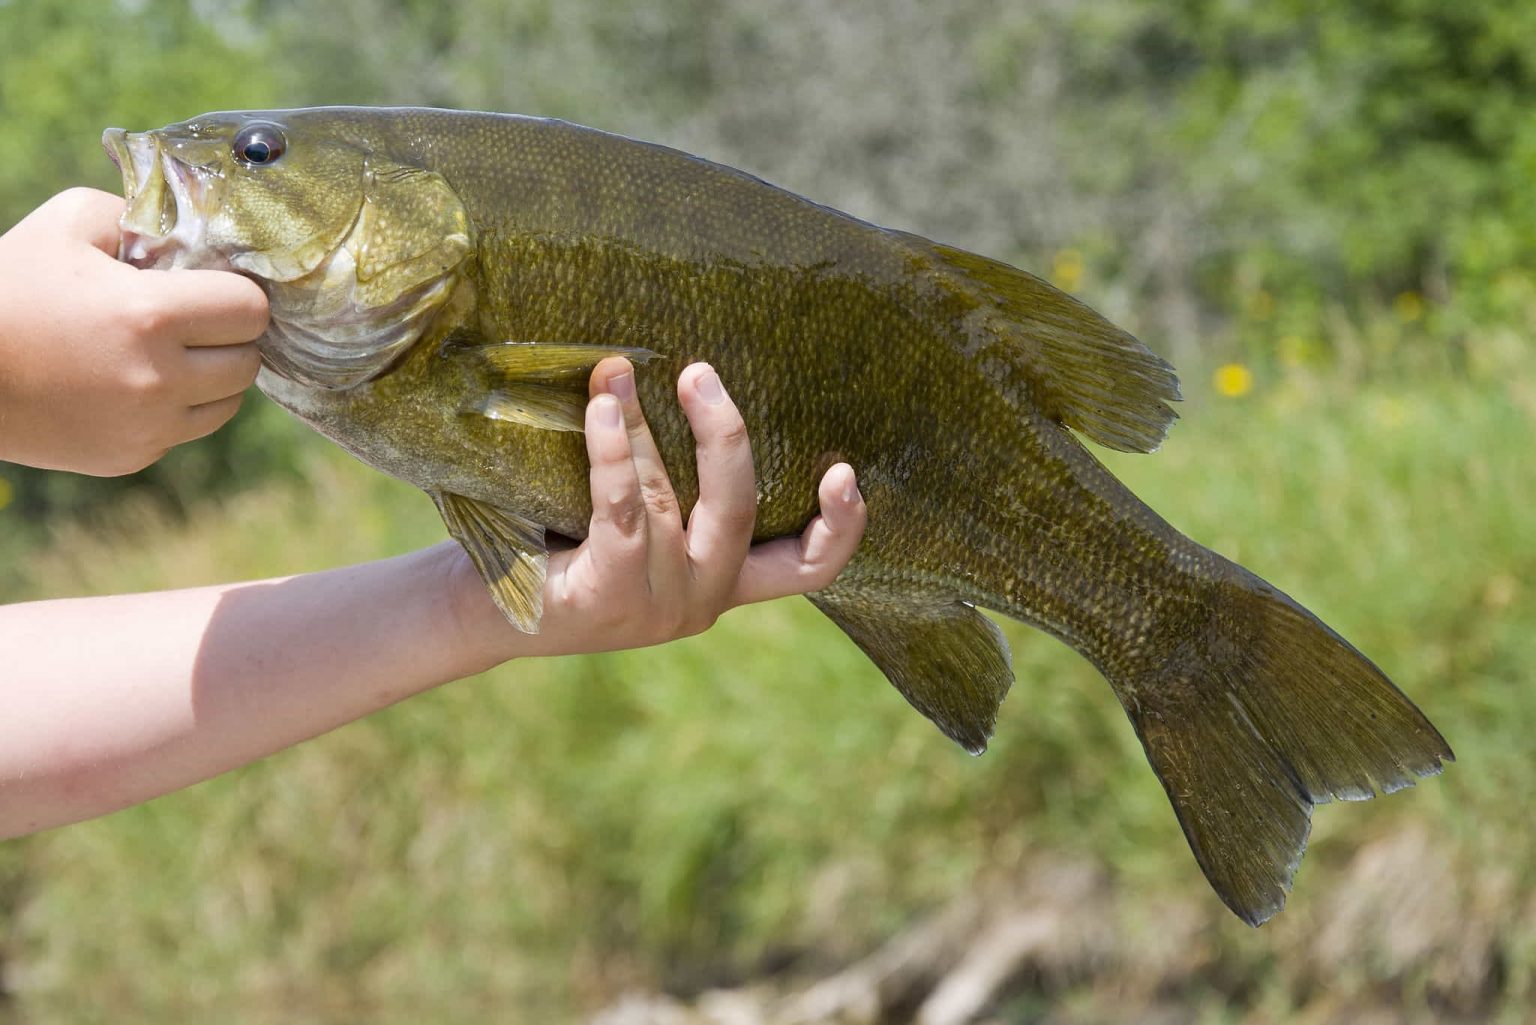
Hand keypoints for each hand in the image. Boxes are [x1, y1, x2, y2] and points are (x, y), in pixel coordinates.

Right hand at [0, 188, 268, 475]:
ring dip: (212, 377)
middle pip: (248, 361)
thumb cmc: (8, 288)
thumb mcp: (68, 223)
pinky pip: (186, 431)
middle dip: (228, 336)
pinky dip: (177, 408)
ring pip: (228, 404)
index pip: (251, 309)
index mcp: (153, 316)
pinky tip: (137, 383)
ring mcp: (148, 428)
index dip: (237, 293)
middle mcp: (160, 380)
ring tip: (171, 353)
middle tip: (195, 321)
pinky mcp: (131, 458)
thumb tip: (188, 236)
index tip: (212, 286)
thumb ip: (139, 218)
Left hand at [453, 358, 866, 661]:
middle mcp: (701, 601)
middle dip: (724, 436)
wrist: (476, 612)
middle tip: (700, 373)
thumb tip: (670, 372)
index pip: (806, 569)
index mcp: (722, 582)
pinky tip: (601, 409)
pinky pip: (624, 511)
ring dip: (641, 425)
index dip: (841, 527)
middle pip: (741, 511)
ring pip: (668, 498)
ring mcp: (658, 607)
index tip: (847, 470)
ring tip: (616, 371)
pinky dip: (614, 453)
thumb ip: (668, 483)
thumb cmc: (557, 548)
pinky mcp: (610, 597)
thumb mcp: (632, 524)